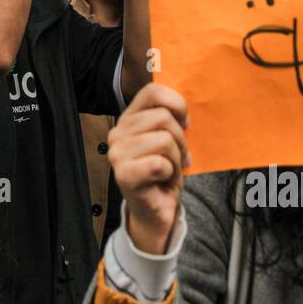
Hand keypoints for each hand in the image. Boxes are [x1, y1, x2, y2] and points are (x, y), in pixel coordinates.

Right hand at [109, 83, 190, 254]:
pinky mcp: (124, 175)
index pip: (153, 92)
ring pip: (164, 139)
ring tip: (169, 171)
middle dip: (180, 140)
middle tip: (177, 159)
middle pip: (163, 117)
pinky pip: (160, 163)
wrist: (155, 211)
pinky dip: (171, 174)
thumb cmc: (163, 173)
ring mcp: (117, 154)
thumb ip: (169, 119)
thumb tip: (182, 110)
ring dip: (176, 159)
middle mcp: (117, 133)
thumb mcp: (167, 139)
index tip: (185, 124)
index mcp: (128, 119)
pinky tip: (164, 180)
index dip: (177, 104)